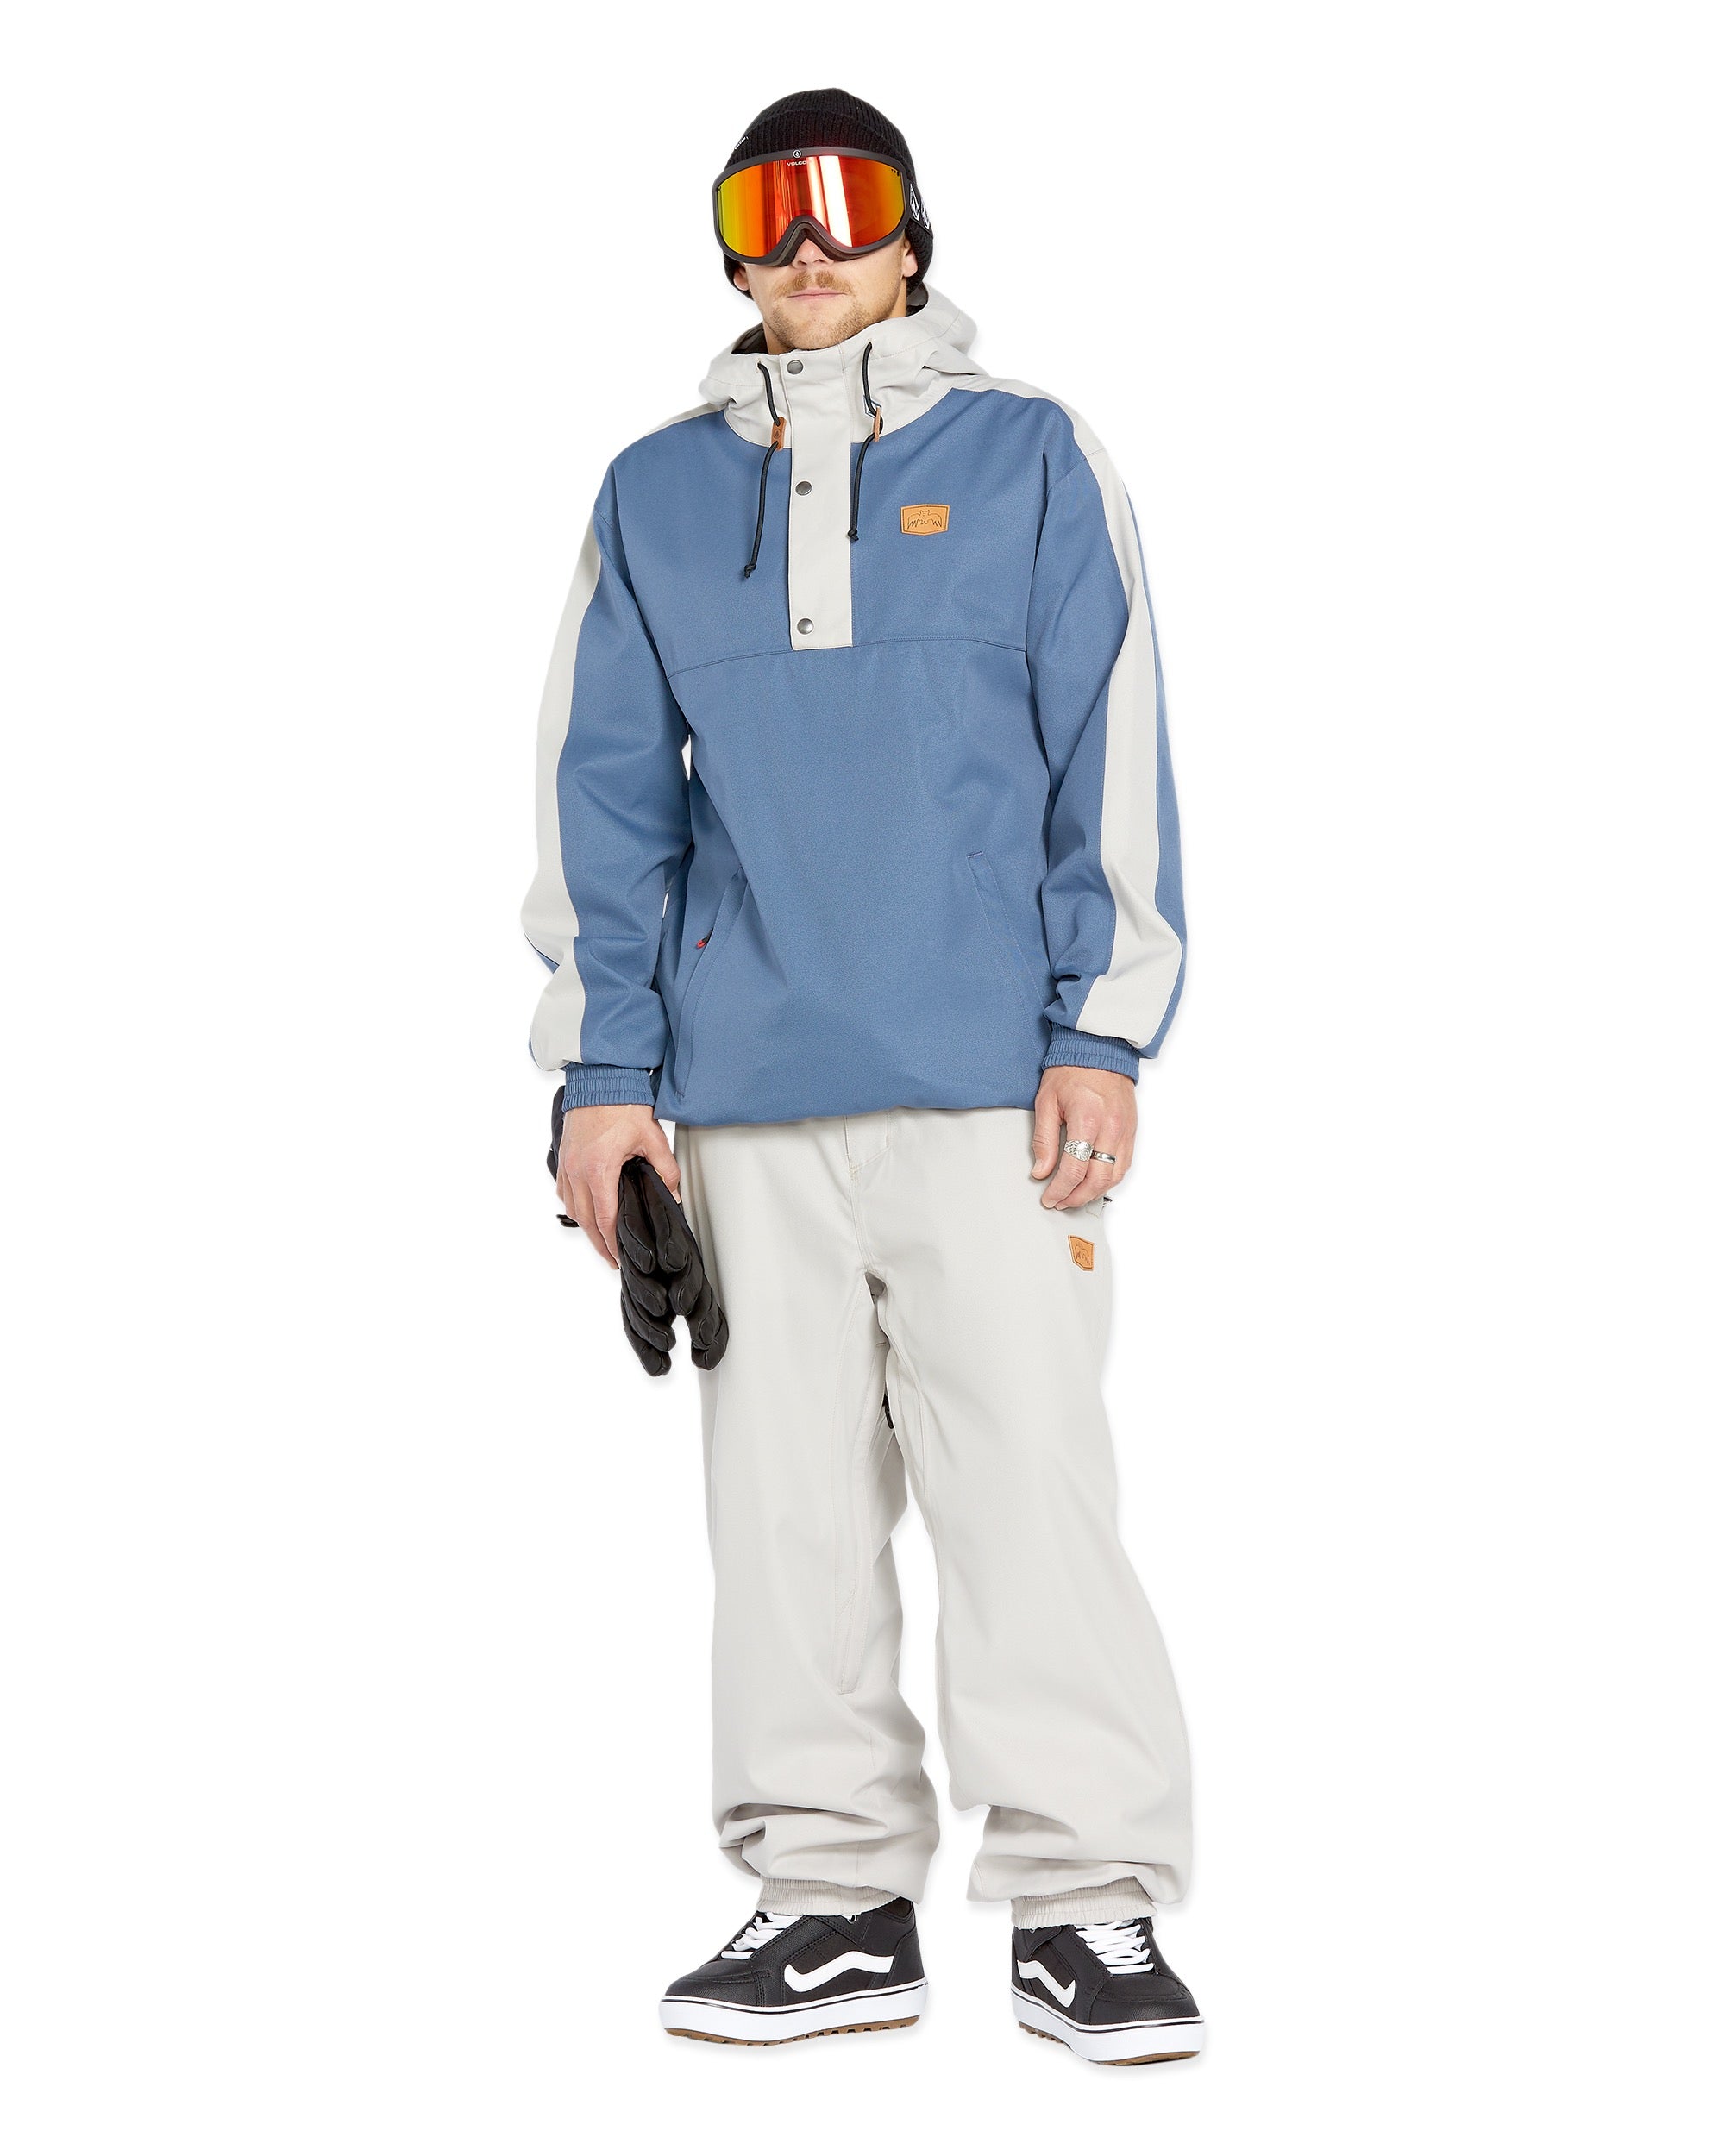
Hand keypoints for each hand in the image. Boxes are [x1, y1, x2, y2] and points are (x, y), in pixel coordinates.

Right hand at [557, 1103, 679, 1268]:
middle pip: (586, 1221)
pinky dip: (574, 1204)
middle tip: (611, 1259)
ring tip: (600, 1238)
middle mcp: (577, 1171)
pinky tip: (585, 1208)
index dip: (611, 1244)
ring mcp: (567, 1164)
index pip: (604, 1220)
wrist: (600, 1079)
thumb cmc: (622, 1104)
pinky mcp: (564, 1157)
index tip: (618, 1258)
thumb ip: (666, 1171)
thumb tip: (672, 1195)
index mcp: (599, 1170)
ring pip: (572, 1207)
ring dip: (586, 1225)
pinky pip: (564, 1190)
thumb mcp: (652, 1139)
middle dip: (598, 1243)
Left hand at [1031, 1066, 1135, 1208]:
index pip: (1074, 1169)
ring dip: (1094, 1192)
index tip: (1049, 1197)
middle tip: (1060, 1202)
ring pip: (1115, 1176)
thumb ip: (1044, 1140)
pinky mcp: (1131, 1131)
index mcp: (1087, 1119)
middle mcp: (1111, 1128)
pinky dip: (1109, 1179)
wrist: (1100, 1049)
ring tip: (1075, 1196)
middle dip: (1077, 1197)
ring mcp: (1125, 1131)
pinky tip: (1094, 1182)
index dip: (1060, 1189)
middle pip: (1098, 1179)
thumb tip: (1041, 1171)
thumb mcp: (1046, 1102)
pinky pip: (1125, 1164)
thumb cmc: (1072, 1070)